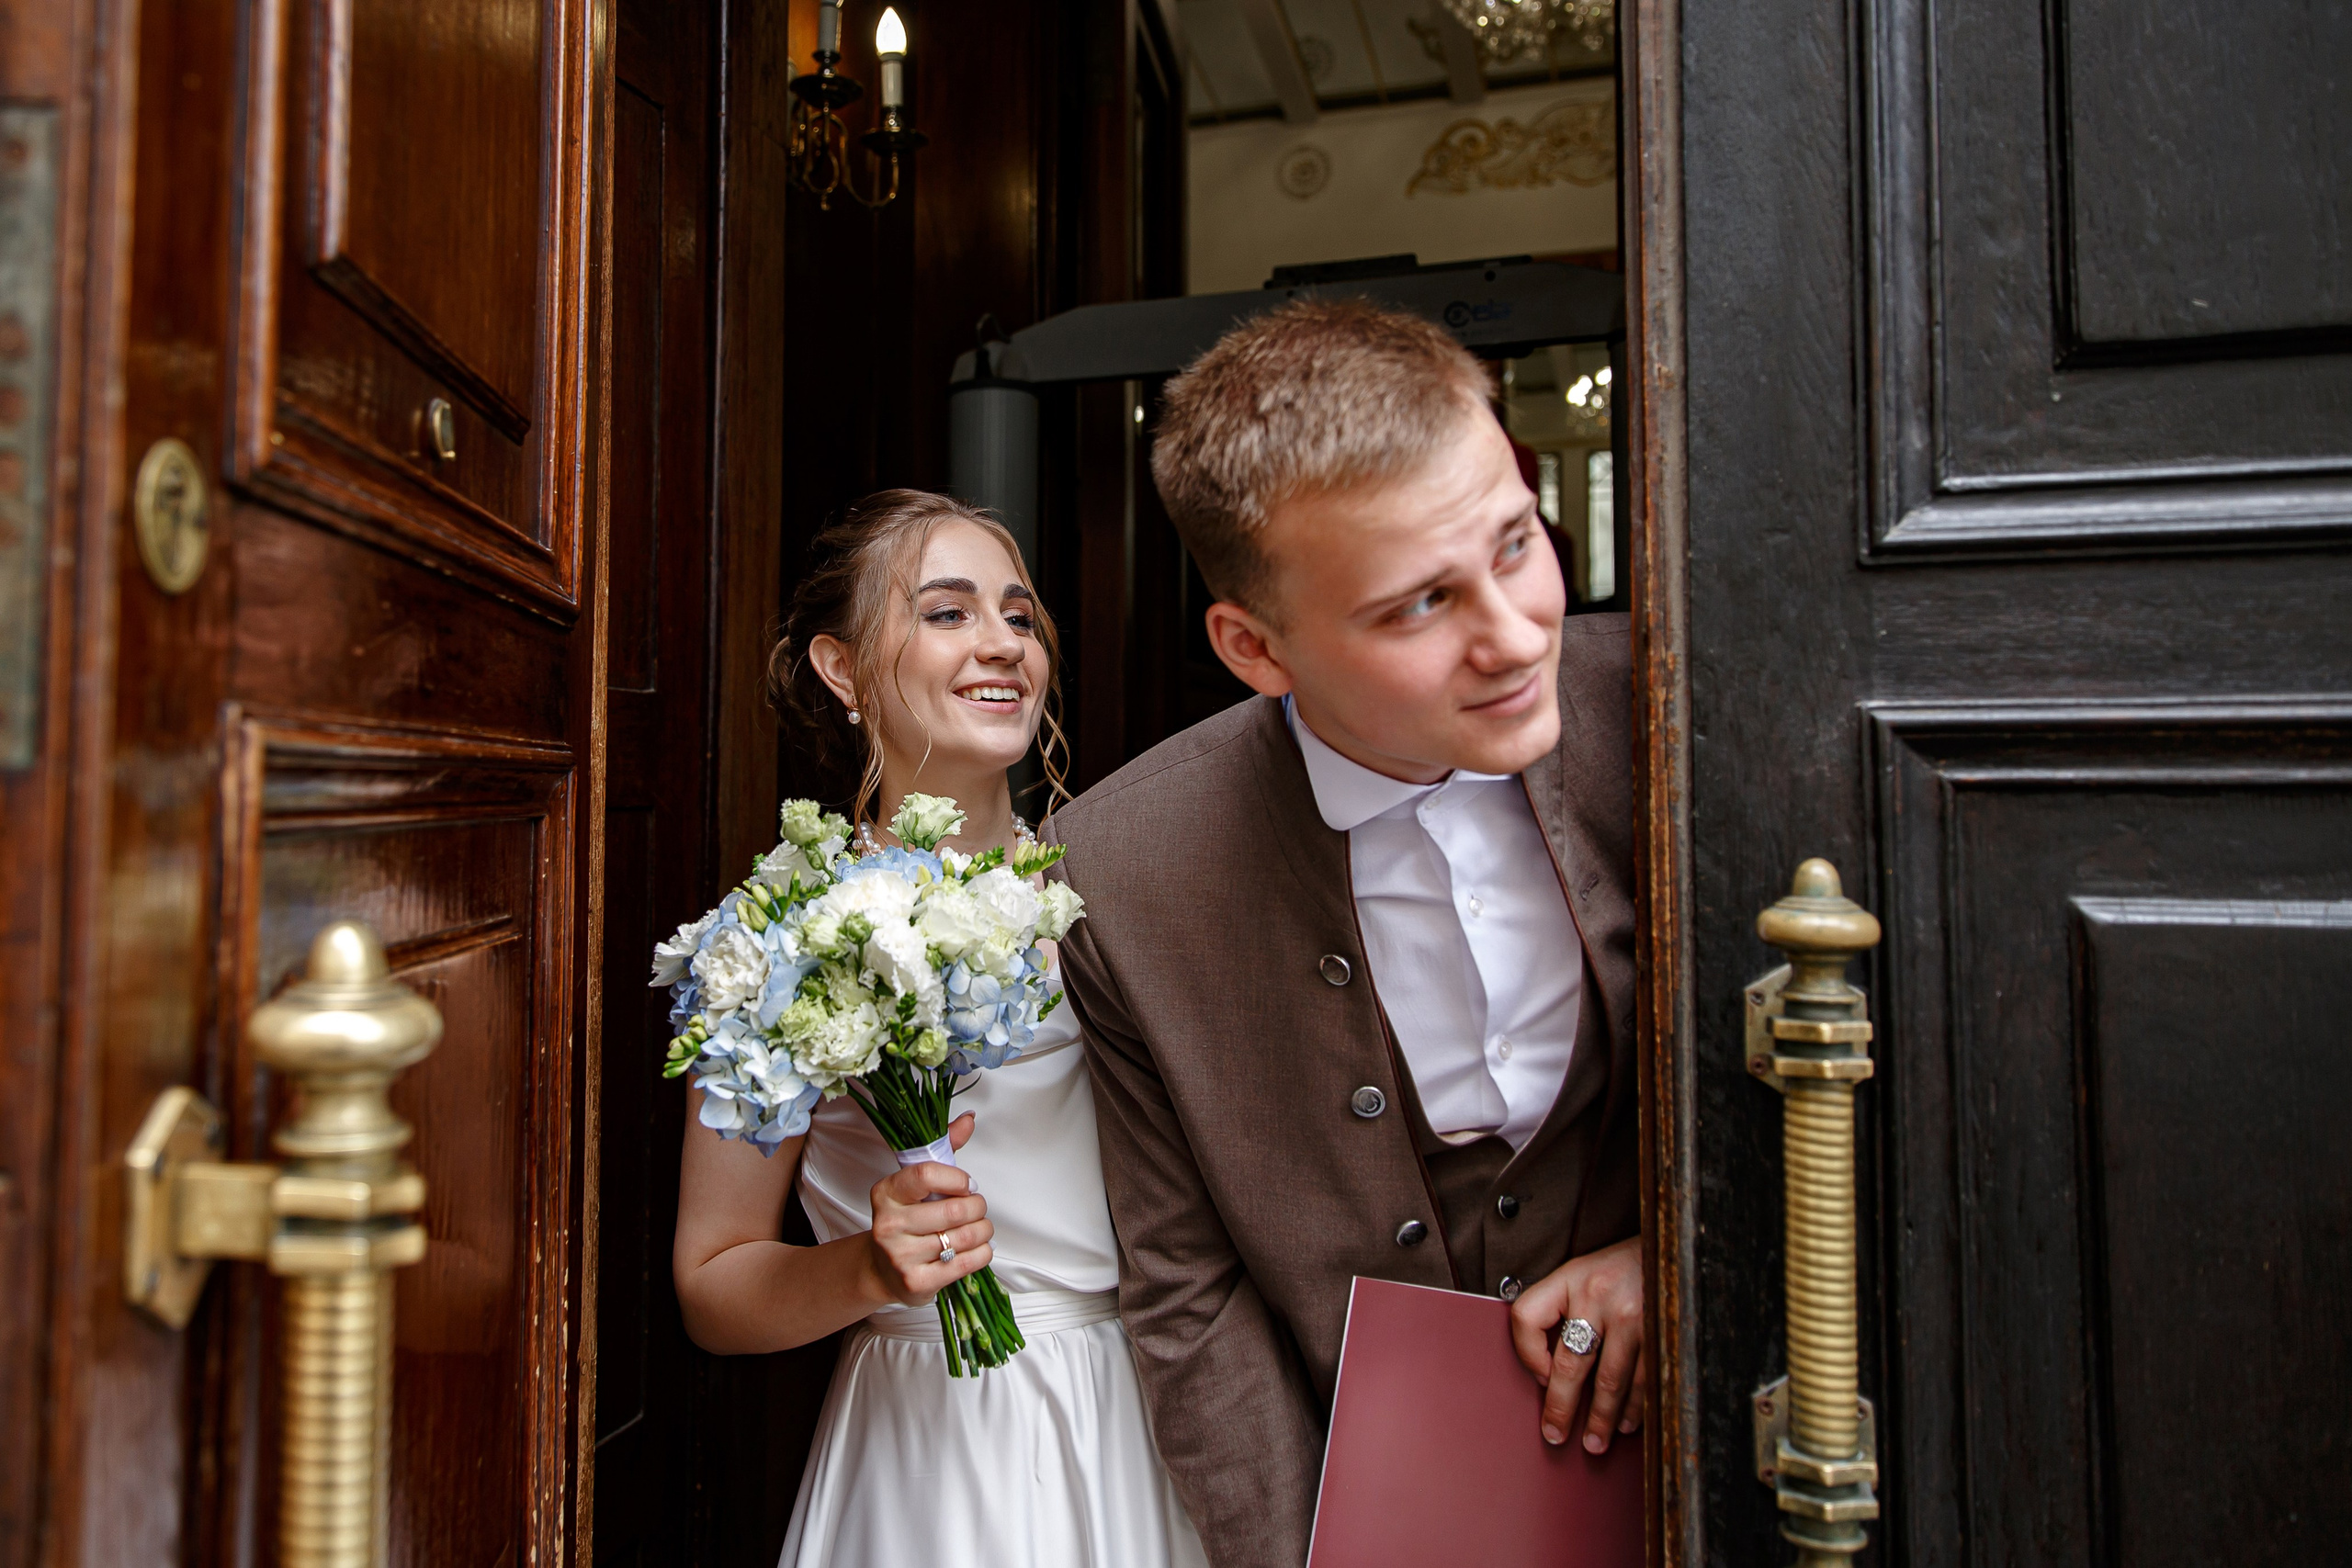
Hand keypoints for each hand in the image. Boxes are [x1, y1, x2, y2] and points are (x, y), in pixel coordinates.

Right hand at [864, 1112, 993, 1304]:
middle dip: (978, 1207)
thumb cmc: (908, 1220)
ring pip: (965, 1236)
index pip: (927, 1175)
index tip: (967, 1185)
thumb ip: (944, 1148)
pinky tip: (978, 1248)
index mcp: (886, 1193)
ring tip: (980, 1228)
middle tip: (977, 1209)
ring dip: (984, 1230)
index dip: (957, 1178)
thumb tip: (969, 1118)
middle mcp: (888, 1224)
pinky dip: (983, 1252)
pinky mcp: (917, 1282)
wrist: (883, 1270)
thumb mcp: (918, 1184)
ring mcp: (900, 1256)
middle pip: (954, 1209)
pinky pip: (967, 1263)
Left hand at [1507, 1234, 1644, 1452]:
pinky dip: (1635, 1407)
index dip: (1527, 1353)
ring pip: (1610, 1381)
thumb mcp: (1588, 1273)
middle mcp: (1599, 1295)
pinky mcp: (1662, 1331)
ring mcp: (1633, 1315)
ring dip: (1602, 1418)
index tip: (1539, 1378)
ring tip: (1596, 1441)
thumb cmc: (1625, 1267)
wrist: (1677, 1247)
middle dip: (1562, 1408)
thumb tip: (1550, 1371)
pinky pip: (1644, 1381)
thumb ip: (1566, 1309)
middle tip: (1556, 1435)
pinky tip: (1628, 1423)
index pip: (1527, 1317)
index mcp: (1571, 1277)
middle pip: (1570, 1365)